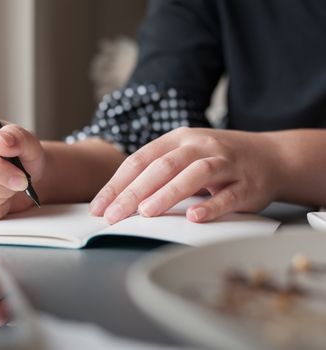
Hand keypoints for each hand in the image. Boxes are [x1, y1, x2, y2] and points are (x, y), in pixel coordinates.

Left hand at [90, 127, 281, 222]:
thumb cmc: (216, 159)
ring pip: (194, 175)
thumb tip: (116, 199)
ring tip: (146, 213)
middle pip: (162, 167)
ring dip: (168, 194)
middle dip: (134, 192)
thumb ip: (155, 171)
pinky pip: (228, 195)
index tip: (99, 207)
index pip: (140, 160)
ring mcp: (225, 163)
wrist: (270, 155)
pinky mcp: (247, 184)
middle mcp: (200, 146)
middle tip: (113, 215)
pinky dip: (210, 206)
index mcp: (178, 139)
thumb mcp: (183, 155)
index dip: (117, 183)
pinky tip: (194, 218)